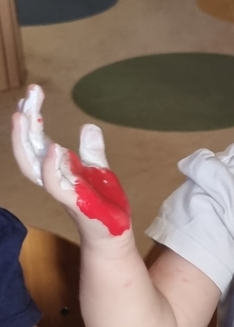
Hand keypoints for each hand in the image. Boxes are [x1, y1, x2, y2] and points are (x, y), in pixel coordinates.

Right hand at [12, 85, 130, 239]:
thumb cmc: (104, 204)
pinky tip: (53, 148)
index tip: (32, 94)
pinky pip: (56, 186)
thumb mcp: (98, 170)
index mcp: (57, 169)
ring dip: (26, 142)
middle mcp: (53, 178)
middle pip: (28, 149)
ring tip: (24, 116)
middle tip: (26, 96)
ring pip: (33, 167)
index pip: (36, 140)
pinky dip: (51, 168)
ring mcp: (61, 191)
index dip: (31, 119)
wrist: (116, 232)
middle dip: (23, 124)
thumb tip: (87, 126)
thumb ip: (91, 150)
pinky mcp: (74, 202)